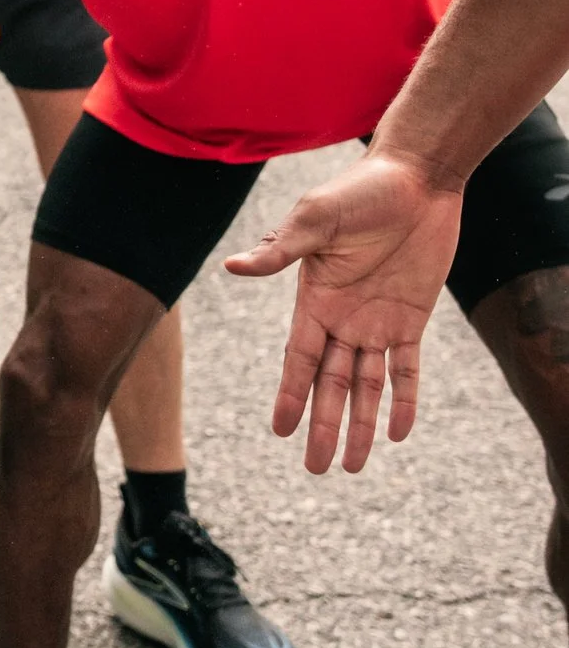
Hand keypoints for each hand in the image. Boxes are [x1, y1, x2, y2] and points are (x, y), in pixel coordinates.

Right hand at [224, 154, 461, 473]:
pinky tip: (399, 432)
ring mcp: (378, 320)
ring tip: (355, 466)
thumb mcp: (315, 219)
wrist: (415, 179)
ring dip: (363, 425)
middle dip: (324, 426)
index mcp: (314, 299)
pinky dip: (405, 400)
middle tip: (316, 469)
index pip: (299, 360)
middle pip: (331, 384)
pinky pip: (408, 370)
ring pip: (368, 386)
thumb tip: (232, 268)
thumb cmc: (360, 191)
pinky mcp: (413, 318)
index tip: (279, 432)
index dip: (290, 396)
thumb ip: (279, 249)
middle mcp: (343, 317)